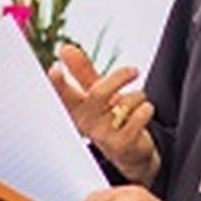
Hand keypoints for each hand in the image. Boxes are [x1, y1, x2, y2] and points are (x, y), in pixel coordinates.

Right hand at [49, 45, 159, 186]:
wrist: (130, 152)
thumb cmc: (110, 118)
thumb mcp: (96, 94)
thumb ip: (82, 72)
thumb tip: (65, 48)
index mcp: (77, 107)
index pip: (64, 94)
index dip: (58, 83)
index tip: (54, 69)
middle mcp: (87, 122)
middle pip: (99, 93)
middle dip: (119, 77)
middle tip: (134, 70)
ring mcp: (103, 135)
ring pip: (125, 102)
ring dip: (138, 96)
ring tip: (138, 103)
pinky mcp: (122, 144)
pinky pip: (138, 117)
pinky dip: (146, 109)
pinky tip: (144, 112)